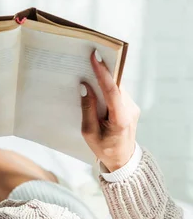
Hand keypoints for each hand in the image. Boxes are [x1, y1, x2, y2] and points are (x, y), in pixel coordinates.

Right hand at [80, 51, 139, 171]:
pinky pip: (118, 93)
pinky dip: (108, 89)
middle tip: (90, 57)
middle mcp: (130, 110)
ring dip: (105, 81)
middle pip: (116, 85)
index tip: (95, 57)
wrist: (122, 160)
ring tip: (90, 71)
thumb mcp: (89, 132)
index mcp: (120, 119)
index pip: (112, 90)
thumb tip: (85, 87)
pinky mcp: (131, 107)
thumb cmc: (104, 148)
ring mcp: (133, 108)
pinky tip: (97, 87)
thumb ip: (87, 109)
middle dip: (103, 72)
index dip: (103, 73)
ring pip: (118, 88)